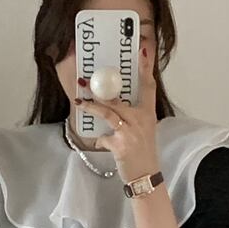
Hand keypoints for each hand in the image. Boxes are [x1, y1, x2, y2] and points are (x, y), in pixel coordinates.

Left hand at [74, 43, 159, 181]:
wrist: (146, 176)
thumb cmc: (143, 153)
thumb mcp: (143, 131)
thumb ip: (130, 116)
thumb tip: (111, 105)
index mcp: (148, 113)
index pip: (148, 86)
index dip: (146, 68)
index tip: (143, 50)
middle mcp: (141, 119)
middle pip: (117, 99)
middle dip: (99, 91)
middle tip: (84, 82)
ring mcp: (130, 132)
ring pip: (108, 112)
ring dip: (91, 107)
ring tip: (79, 102)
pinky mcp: (120, 145)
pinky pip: (103, 137)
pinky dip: (99, 139)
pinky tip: (99, 142)